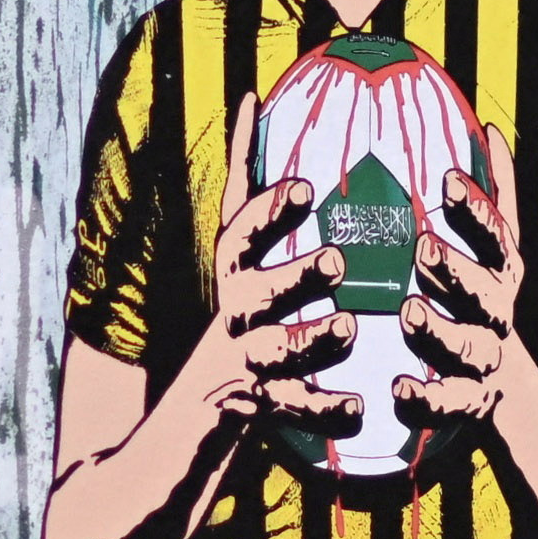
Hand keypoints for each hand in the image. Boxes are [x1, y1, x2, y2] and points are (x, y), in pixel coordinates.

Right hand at [185, 90, 354, 442]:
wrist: (179, 435)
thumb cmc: (234, 336)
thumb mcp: (242, 268)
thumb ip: (253, 202)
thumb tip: (249, 103)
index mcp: (232, 281)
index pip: (238, 233)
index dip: (266, 208)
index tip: (303, 187)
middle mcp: (229, 318)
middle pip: (252, 289)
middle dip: (292, 272)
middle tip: (338, 259)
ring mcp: (238, 365)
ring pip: (272, 349)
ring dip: (308, 337)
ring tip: (345, 326)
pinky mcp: (250, 412)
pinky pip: (291, 409)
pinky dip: (324, 409)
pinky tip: (358, 407)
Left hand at [401, 146, 534, 440]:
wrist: (512, 391)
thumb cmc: (484, 303)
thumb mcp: (497, 253)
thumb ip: (496, 196)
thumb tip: (492, 127)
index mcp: (502, 274)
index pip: (496, 237)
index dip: (475, 209)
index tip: (445, 179)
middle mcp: (497, 316)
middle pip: (485, 293)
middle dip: (457, 270)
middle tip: (422, 247)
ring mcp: (485, 362)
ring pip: (469, 348)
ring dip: (440, 332)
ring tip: (410, 313)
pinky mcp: (468, 404)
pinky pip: (448, 404)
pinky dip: (426, 397)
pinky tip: (399, 386)